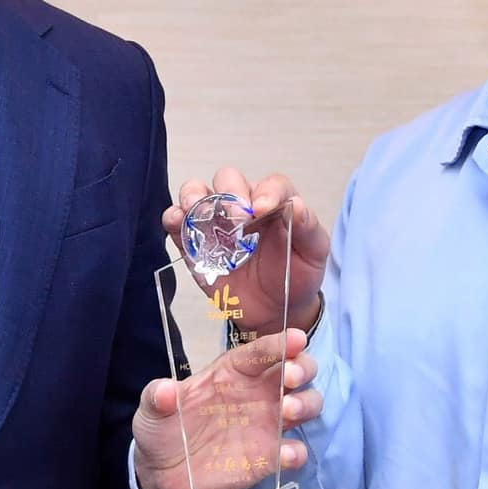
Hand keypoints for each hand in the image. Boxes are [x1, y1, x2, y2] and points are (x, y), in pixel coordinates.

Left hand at [133, 327, 322, 488]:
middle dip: (303, 368)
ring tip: (288, 411)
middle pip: (297, 370)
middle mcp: (258, 393)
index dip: (280, 343)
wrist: (161, 473)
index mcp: (233, 371)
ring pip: (306, 404)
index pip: (261, 351)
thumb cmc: (162, 428)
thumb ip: (158, 396)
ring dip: (306, 403)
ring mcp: (267, 425)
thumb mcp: (152, 408)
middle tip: (290, 377)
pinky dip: (296, 451)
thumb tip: (165, 390)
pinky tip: (286, 454)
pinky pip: (294, 451)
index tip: (296, 339)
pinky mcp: (268, 457)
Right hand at [162, 168, 329, 334]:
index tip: (263, 209)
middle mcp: (243, 205)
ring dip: (194, 196)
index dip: (266, 192)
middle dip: (229, 194)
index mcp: (275, 202)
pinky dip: (174, 219)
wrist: (274, 310)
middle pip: (228, 179)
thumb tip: (296, 205)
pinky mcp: (195, 243)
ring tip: (195, 211)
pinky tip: (177, 223)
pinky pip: (178, 222)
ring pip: (197, 192)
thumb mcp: (314, 253)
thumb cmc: (295, 275)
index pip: (270, 184)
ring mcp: (215, 222)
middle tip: (236, 219)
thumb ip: (307, 227)